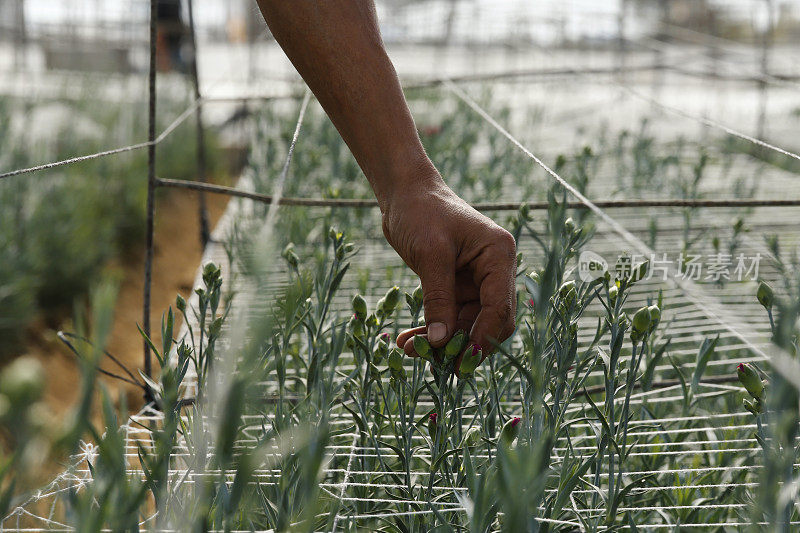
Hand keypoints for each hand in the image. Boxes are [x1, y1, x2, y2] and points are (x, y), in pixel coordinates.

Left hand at [382, 167, 516, 366]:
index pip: (500, 307)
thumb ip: (438, 300)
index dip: (484, 337)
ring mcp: (477, 281)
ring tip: (410, 351)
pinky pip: (449, 318)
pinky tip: (408, 341)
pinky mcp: (457, 287)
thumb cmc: (421, 212)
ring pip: (467, 325)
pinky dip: (432, 331)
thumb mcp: (430, 255)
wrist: (404, 195)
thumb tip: (442, 343)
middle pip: (490, 322)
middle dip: (465, 345)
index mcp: (499, 255)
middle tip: (440, 367)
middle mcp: (494, 270)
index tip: (463, 361)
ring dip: (442, 342)